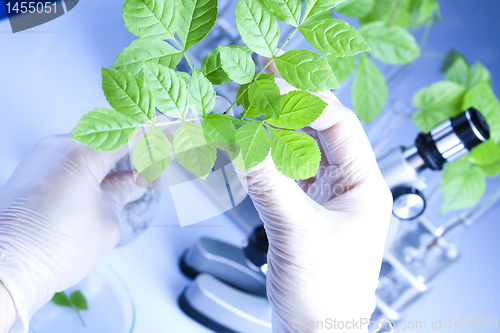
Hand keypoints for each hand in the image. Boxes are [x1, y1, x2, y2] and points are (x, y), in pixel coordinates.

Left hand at [0, 134, 144, 332]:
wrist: (5, 267)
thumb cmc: (49, 249)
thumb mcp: (106, 221)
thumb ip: (124, 192)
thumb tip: (135, 181)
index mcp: (82, 154)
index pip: (130, 133)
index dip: (157, 133)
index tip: (174, 131)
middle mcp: (59, 146)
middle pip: (110, 133)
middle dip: (137, 143)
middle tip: (159, 157)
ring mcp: (43, 156)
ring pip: (91, 143)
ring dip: (116, 154)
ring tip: (137, 172)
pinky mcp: (34, 169)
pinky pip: (72, 155)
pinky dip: (95, 162)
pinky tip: (110, 177)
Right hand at [235, 78, 392, 331]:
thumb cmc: (326, 296)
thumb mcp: (296, 233)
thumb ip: (267, 184)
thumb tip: (240, 142)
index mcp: (364, 186)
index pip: (340, 126)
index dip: (308, 100)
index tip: (275, 82)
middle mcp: (347, 186)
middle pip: (320, 131)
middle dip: (290, 104)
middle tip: (261, 78)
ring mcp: (324, 196)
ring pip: (300, 149)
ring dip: (275, 127)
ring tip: (250, 102)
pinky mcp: (302, 208)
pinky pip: (283, 171)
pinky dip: (264, 155)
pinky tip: (248, 142)